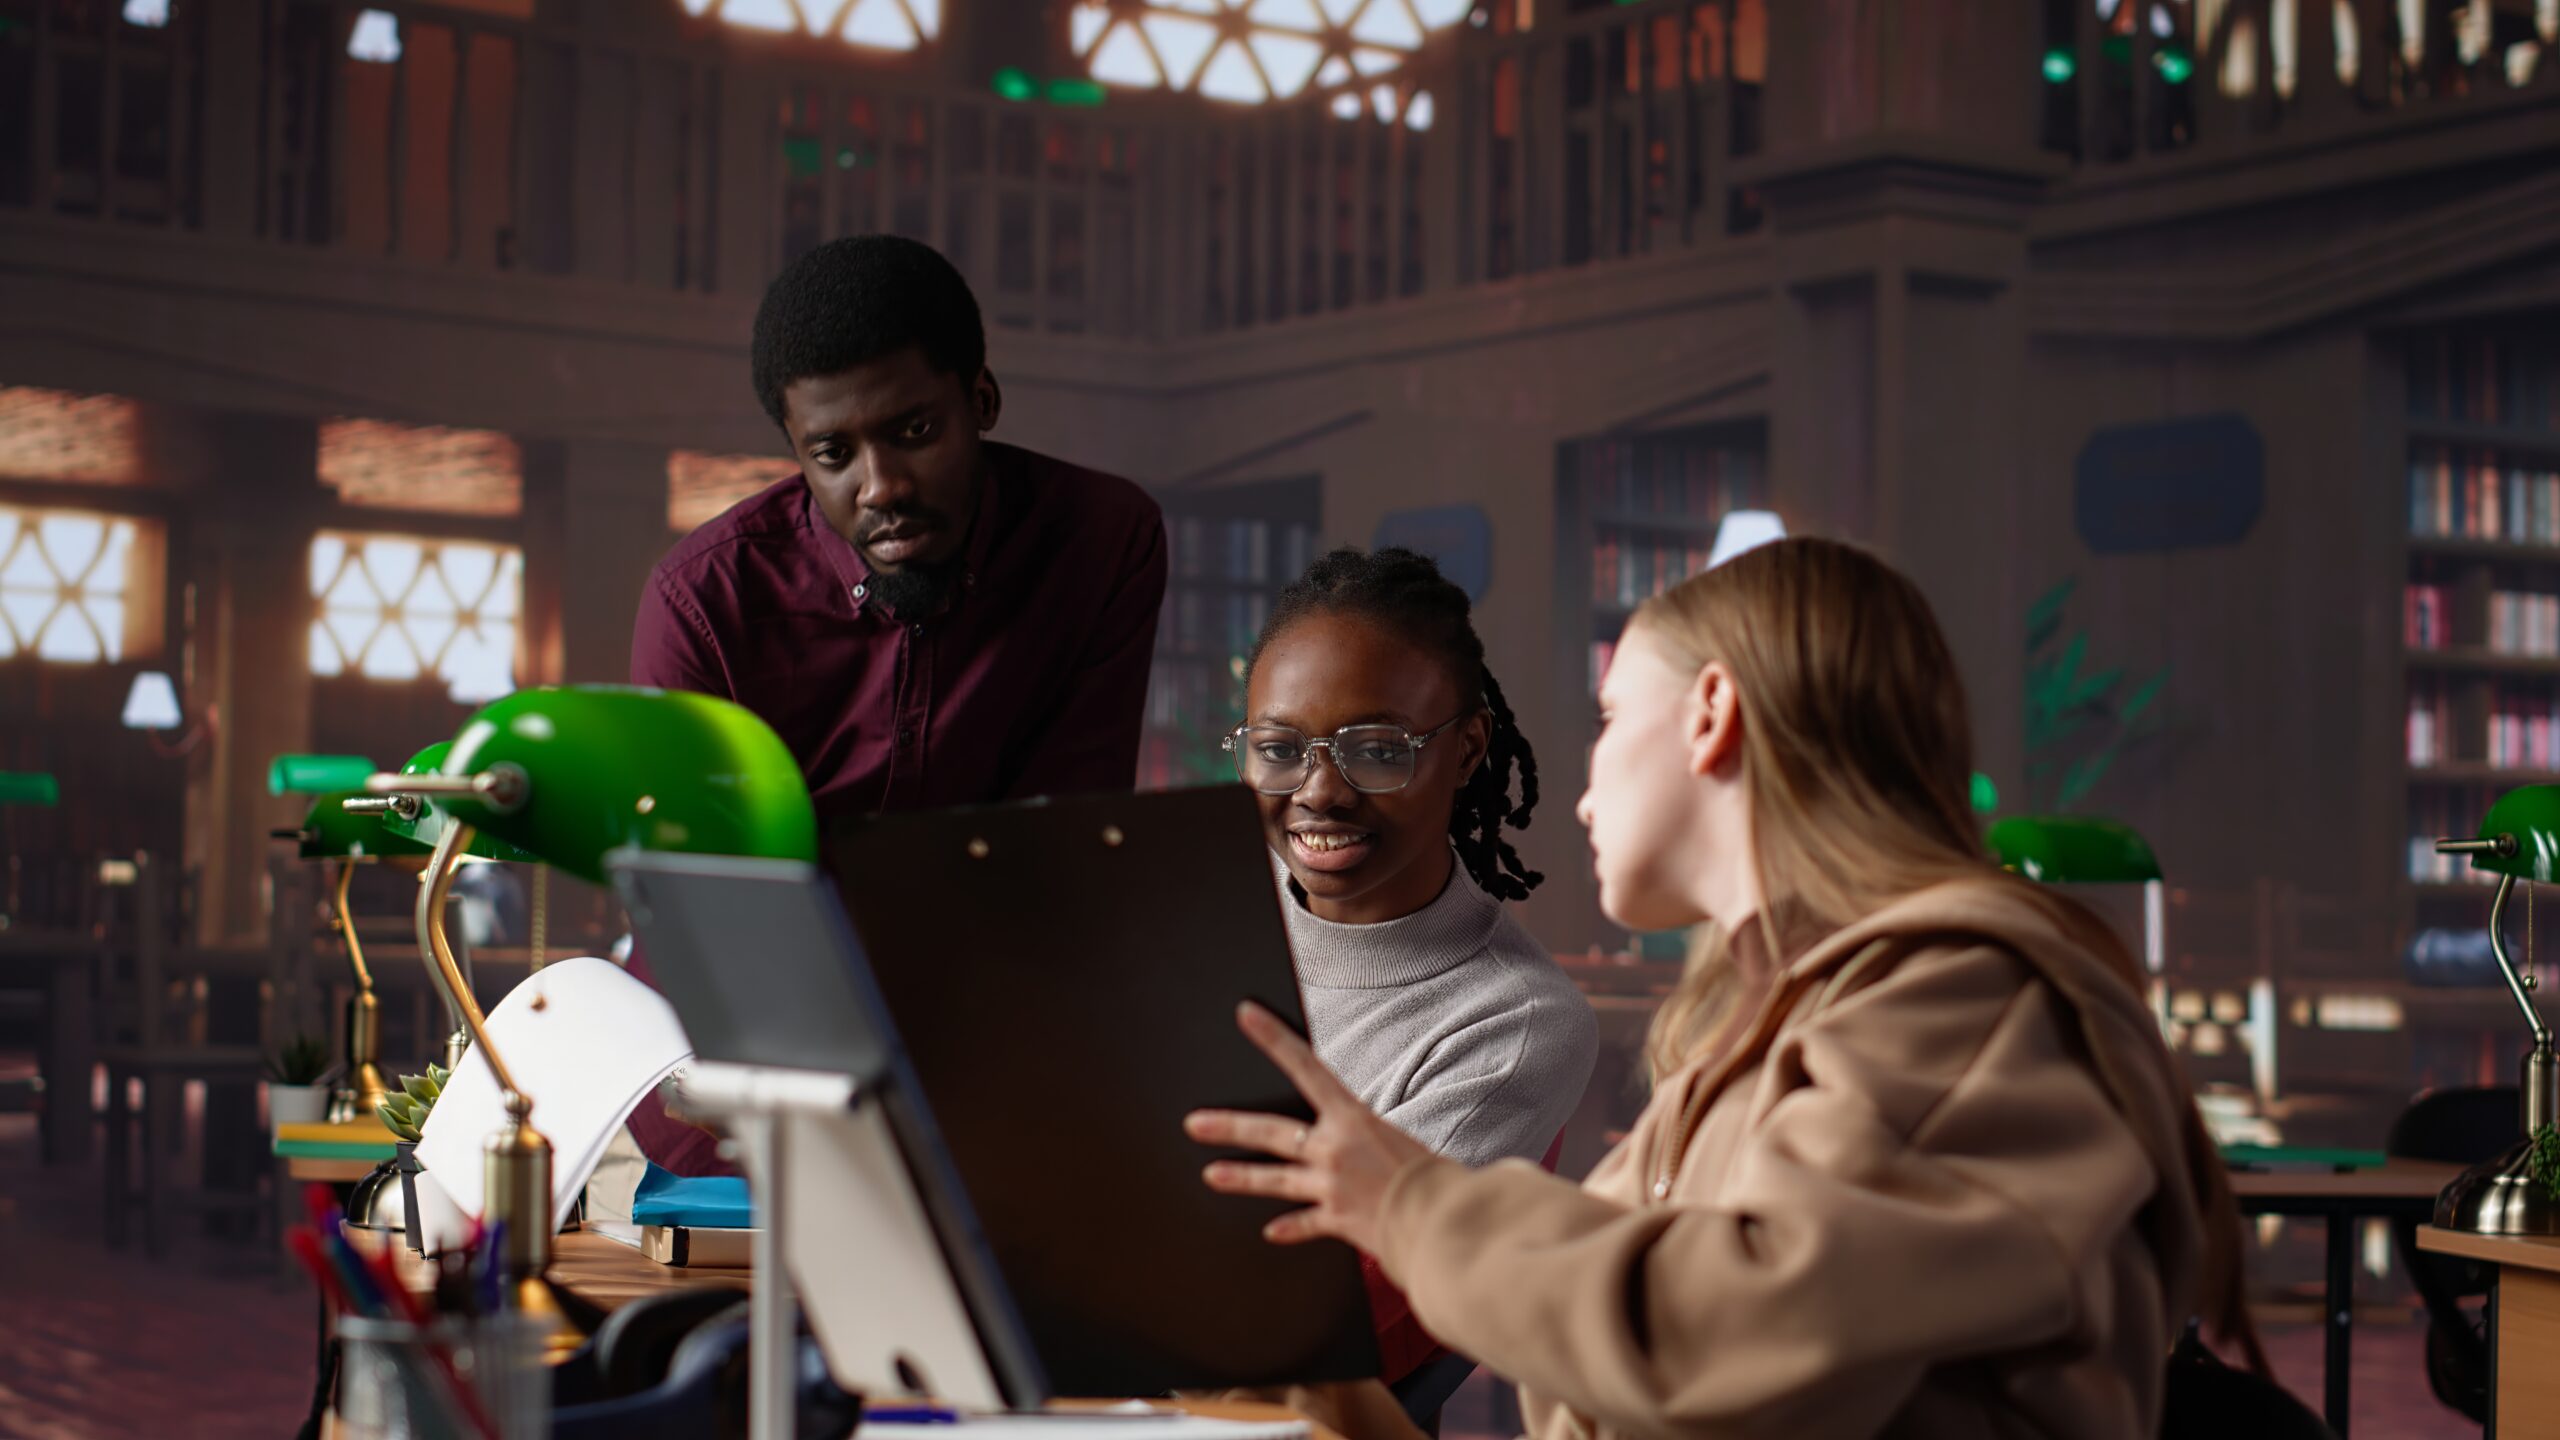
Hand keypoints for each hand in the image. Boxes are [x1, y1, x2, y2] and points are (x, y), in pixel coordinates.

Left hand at [1184, 1001, 1433, 1256]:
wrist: (1444, 1221)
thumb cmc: (1436, 1176)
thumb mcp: (1403, 1138)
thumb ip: (1375, 1138)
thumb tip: (1371, 1142)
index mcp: (1353, 1117)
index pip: (1306, 1067)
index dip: (1274, 1038)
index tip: (1247, 1016)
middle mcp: (1333, 1148)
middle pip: (1270, 1132)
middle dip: (1228, 1126)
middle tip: (1194, 1123)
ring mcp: (1329, 1185)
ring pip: (1274, 1179)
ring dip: (1240, 1177)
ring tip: (1211, 1175)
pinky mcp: (1336, 1220)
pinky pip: (1303, 1223)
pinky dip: (1288, 1228)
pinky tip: (1269, 1232)